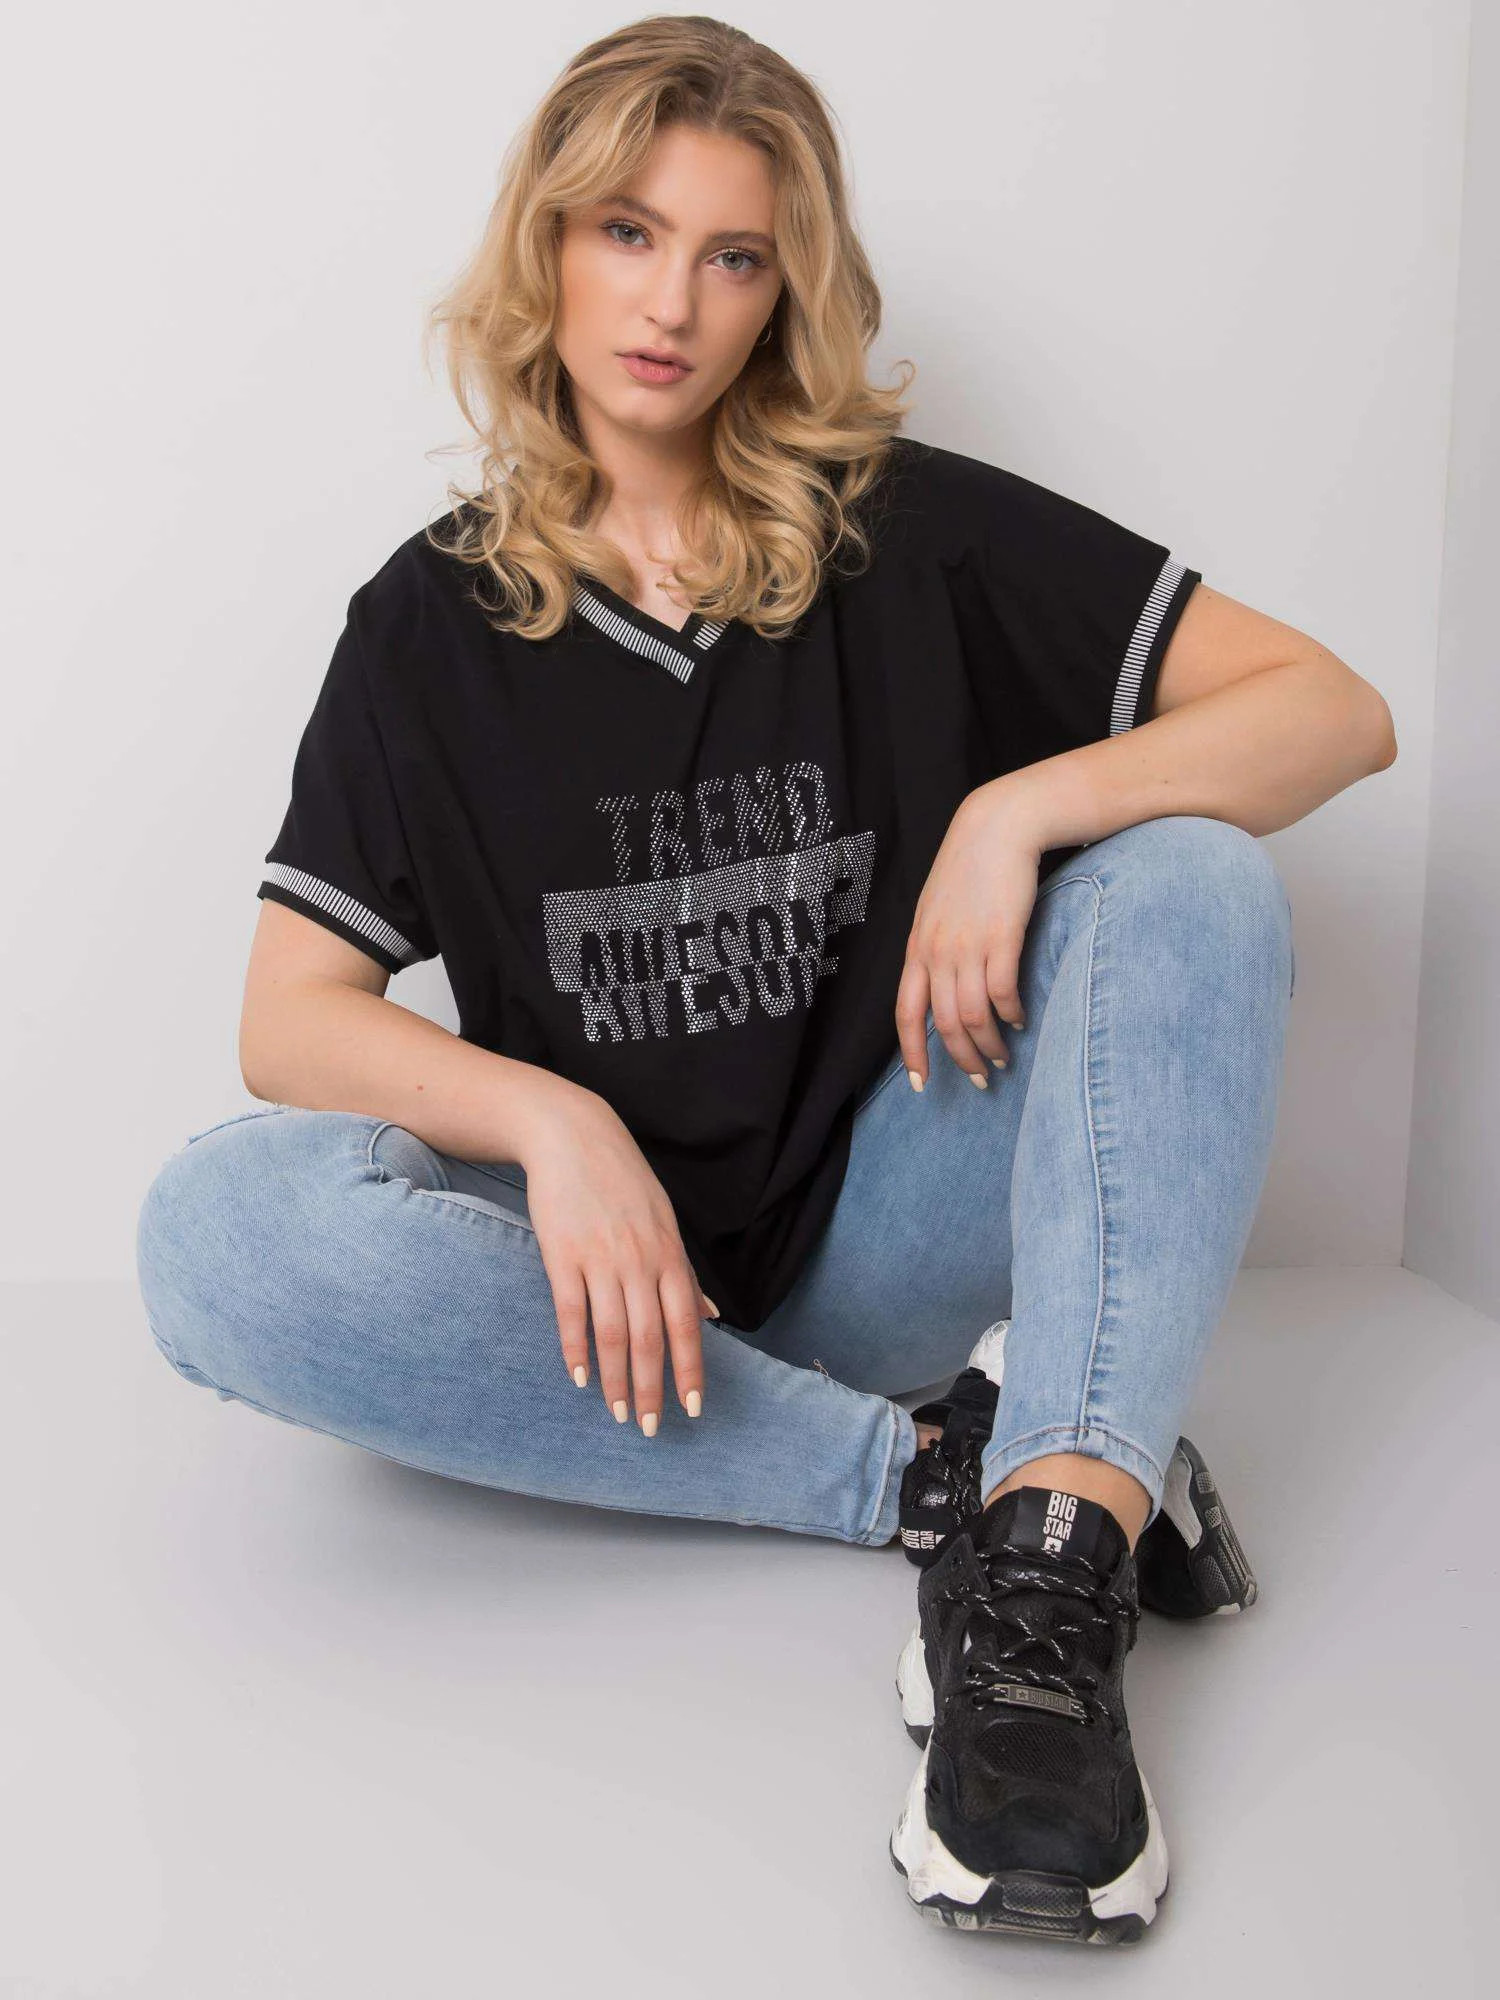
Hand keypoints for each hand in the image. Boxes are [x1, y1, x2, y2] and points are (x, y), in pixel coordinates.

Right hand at [520, 1089, 717, 1432]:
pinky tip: (580, 1377)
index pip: (687, 1324)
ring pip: (614, 1332)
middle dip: (653, 1387)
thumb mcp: (664, 1220)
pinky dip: (576, 1348)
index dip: (691, 1369)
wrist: (572, 1134)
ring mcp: (601, 1257)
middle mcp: (641, 1259)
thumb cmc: (621, 1180)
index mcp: (669, 1253)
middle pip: (651, 1337)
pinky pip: (572, 1310)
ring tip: (618, 1413)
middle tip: (649, 1427)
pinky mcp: (563, 1253)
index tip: (693, 1409)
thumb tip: (711, 1313)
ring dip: (617, 1378)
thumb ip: (683, 1272)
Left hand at [896, 784, 1045, 1087]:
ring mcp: (968, 947)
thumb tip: (938, 987)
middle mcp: (937, 953)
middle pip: (944, 1025)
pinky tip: (1021, 1020)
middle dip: (961, 1060)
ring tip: (1004, 1057)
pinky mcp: (1002, 938)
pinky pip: (1003, 993)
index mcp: (917, 949)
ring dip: (990, 1045)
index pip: (906, 1014)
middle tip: (980, 1079)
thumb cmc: (969, 868)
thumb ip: (933, 948)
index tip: (921, 1084)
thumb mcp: (936, 910)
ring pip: (974, 1017)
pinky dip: (1012, 1015)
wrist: (997, 827)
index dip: (912, 1054)